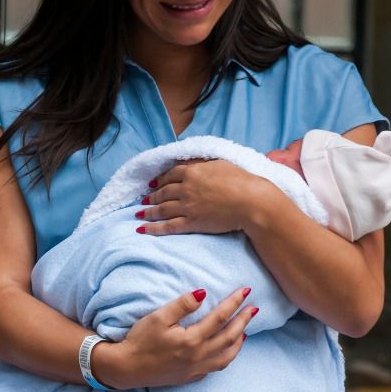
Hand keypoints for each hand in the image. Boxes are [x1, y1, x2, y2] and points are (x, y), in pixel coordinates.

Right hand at [90, 285, 256, 388]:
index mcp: (192, 340)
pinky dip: (227, 356)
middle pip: (230, 337)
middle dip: (243, 320)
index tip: (245, 291)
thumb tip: (203, 293)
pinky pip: (216, 367)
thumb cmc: (139, 341)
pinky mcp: (190, 377)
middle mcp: (199, 356)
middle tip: (254, 308)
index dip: (234, 303)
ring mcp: (196, 369)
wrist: (126, 369)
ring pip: (227, 356)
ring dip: (239, 341)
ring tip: (245, 329)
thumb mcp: (158, 317)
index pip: (220, 317)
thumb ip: (182, 305)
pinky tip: (227, 350)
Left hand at [139, 158, 267, 234]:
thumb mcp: (220, 163)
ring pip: (162, 209)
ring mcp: (187, 206)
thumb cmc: (241, 180)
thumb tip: (191, 161)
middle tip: (145, 199)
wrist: (250, 201)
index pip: (171, 175)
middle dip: (152, 196)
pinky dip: (153, 228)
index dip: (160, 180)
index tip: (153, 184)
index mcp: (193, 172)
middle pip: (164, 192)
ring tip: (140, 213)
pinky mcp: (192, 223)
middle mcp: (186, 188)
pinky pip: (168, 226)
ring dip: (149, 211)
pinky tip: (143, 229)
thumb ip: (202, 162)